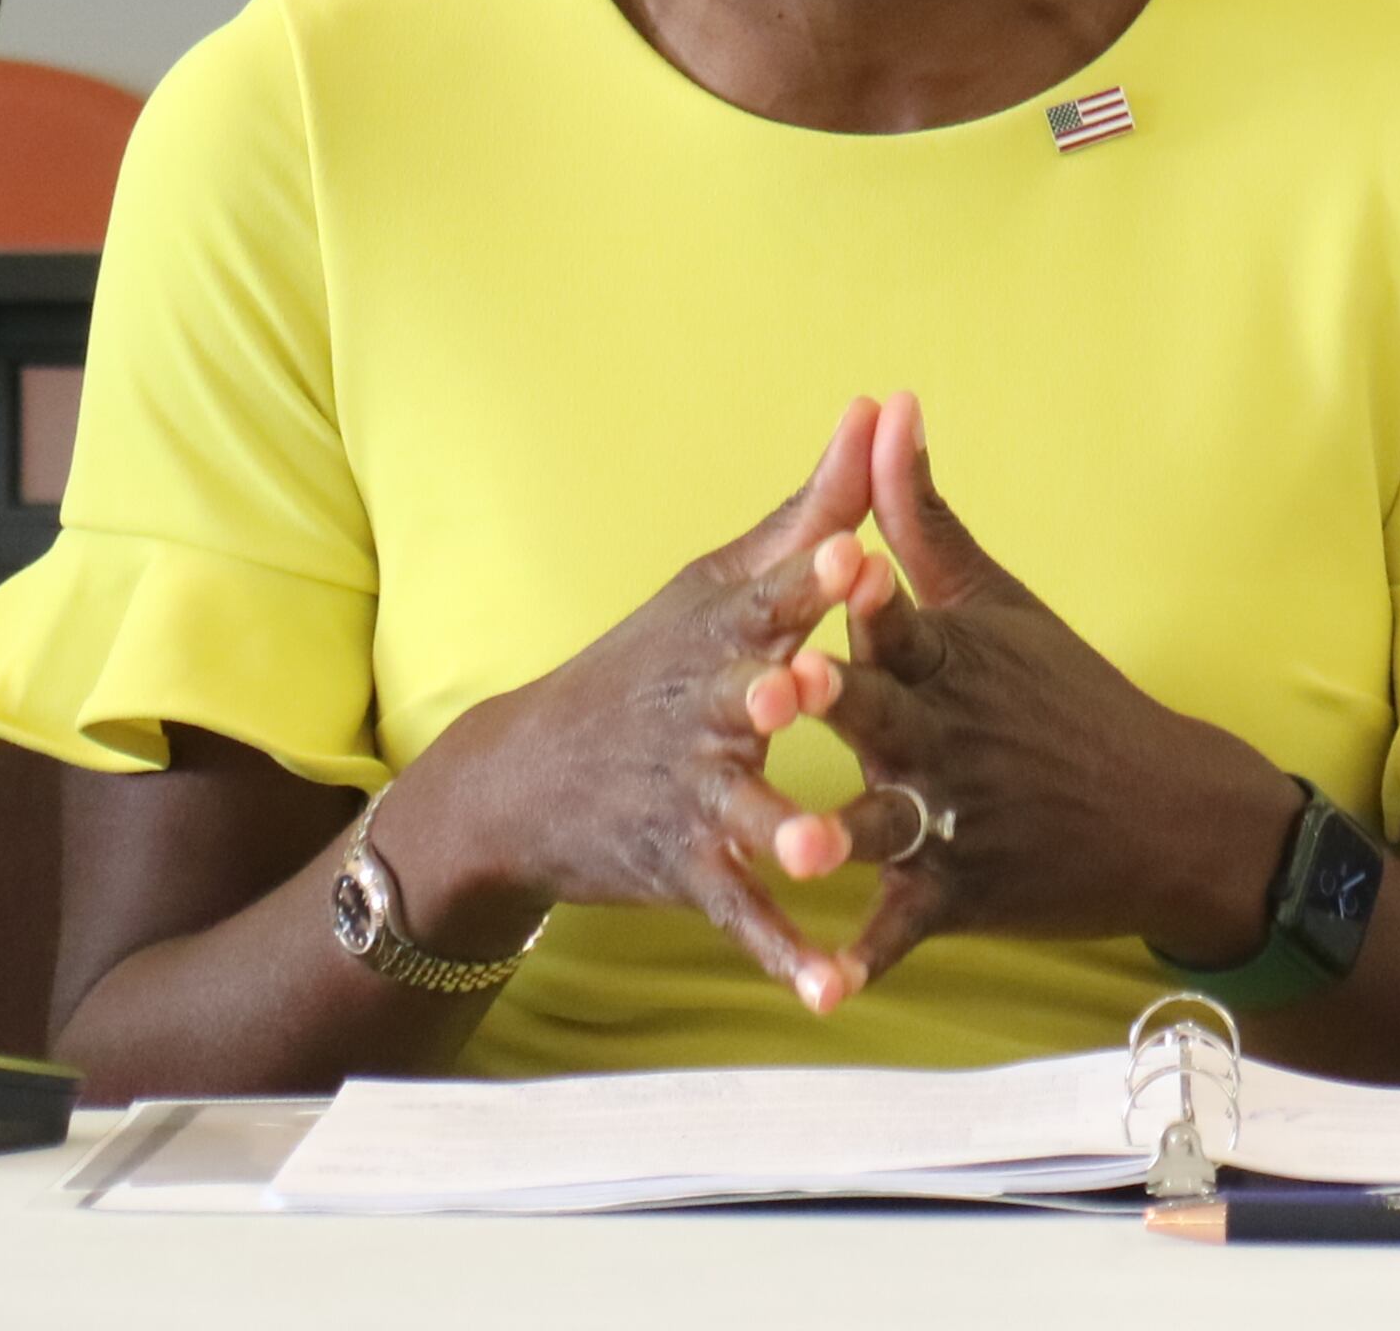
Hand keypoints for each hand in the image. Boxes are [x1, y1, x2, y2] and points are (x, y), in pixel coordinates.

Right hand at [368, 398, 889, 1013]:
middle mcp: (705, 715)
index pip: (769, 600)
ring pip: (742, 815)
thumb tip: (873, 408)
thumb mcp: (719, 581)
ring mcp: (692, 798)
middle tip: (812, 688)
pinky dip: (784, 956)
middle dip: (779, 695)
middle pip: (746, 702)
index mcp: (724, 637)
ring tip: (821, 849)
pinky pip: (741, 918)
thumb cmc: (649, 664)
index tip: (857, 551)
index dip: (811, 579)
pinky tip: (832, 992)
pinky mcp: (687, 872)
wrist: (525, 779)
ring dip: (780, 831)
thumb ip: (812, 506)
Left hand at [803, 391, 1299, 991]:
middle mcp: (949, 736)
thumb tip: (887, 403)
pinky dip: (863, 962)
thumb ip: (918, 509)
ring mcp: (954, 820)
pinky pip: (902, 930)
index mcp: (951, 658)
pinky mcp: (956, 895)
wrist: (1166, 812)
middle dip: (833, 702)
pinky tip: (822, 988)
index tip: (834, 559)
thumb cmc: (1063, 692)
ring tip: (800, 847)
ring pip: (889, 826)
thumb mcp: (993, 596)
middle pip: (883, 715)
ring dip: (845, 835)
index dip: (866, 592)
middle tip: (783, 688)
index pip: (902, 617)